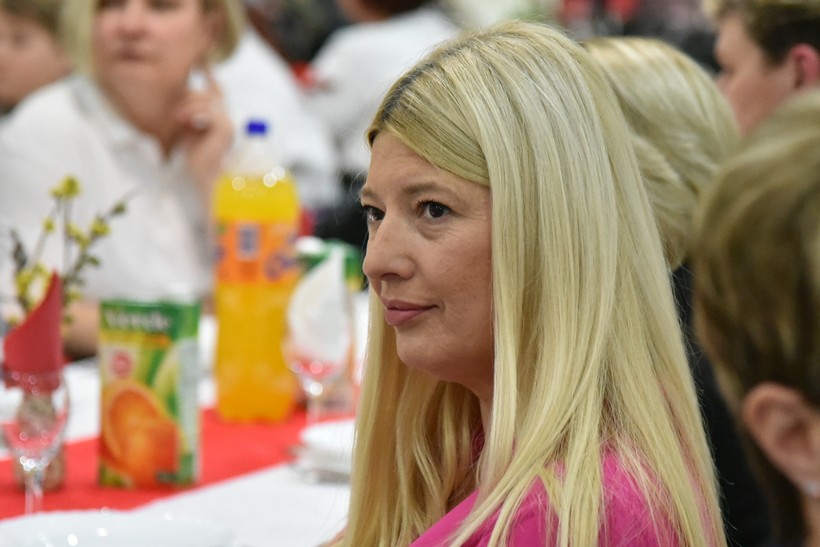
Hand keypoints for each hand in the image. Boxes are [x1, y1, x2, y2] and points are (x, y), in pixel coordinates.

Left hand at [173, 67, 232, 197]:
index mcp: (219, 118)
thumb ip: (188, 112)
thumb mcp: (187, 129)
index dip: (210, 76)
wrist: (202, 176)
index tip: (203, 62)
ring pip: (206, 102)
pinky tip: (186, 122)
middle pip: (207, 94)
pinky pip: (208, 112)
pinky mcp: (225, 129)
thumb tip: (183, 94)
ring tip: (179, 119)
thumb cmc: (193, 156)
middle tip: (177, 115)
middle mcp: (226, 119)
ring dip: (189, 108)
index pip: (216, 91)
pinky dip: (195, 114)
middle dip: (189, 100)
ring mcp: (227, 123)